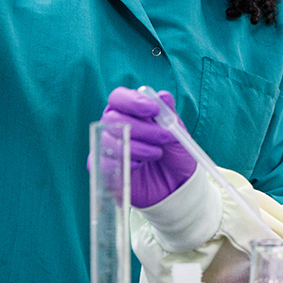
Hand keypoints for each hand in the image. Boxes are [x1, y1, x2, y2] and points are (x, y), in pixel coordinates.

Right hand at [95, 88, 197, 208]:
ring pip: (109, 140)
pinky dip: (127, 162)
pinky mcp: (105, 168)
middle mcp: (114, 126)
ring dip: (137, 146)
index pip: (118, 98)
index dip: (133, 101)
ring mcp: (108, 147)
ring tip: (157, 154)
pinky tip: (141, 165)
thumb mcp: (177, 133)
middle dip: (142, 128)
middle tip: (164, 138)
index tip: (153, 110)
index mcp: (129, 112)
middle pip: (113, 118)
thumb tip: (163, 96)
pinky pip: (105, 162)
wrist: (177, 186)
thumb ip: (169, 114)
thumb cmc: (175, 155)